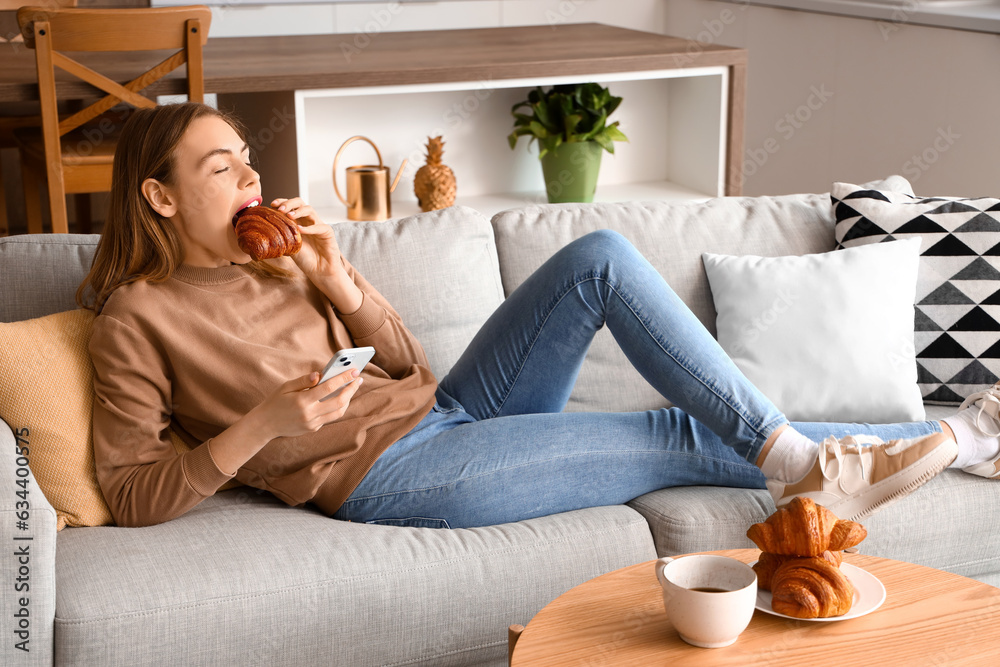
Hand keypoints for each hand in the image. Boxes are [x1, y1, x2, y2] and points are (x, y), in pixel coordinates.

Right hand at [249, 367, 363, 440]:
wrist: (264, 425)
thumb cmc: (275, 402)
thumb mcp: (285, 387)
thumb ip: (303, 380)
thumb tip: (320, 374)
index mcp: (302, 401)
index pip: (328, 388)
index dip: (343, 379)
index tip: (354, 371)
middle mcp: (309, 414)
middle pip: (339, 402)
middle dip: (351, 389)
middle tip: (358, 379)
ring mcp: (312, 424)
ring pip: (338, 412)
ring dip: (348, 400)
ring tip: (351, 388)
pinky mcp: (313, 429)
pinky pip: (329, 417)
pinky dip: (336, 407)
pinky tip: (338, 398)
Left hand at [271, 197, 344, 279]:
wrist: (319, 271)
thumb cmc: (305, 259)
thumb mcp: (289, 246)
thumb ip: (282, 235)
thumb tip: (265, 228)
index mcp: (298, 222)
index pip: (290, 206)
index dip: (282, 202)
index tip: (272, 205)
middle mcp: (308, 221)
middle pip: (300, 203)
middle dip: (289, 203)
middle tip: (281, 209)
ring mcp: (318, 225)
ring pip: (310, 210)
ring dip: (298, 211)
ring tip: (289, 216)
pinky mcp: (328, 232)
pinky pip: (319, 226)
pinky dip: (309, 228)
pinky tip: (300, 230)